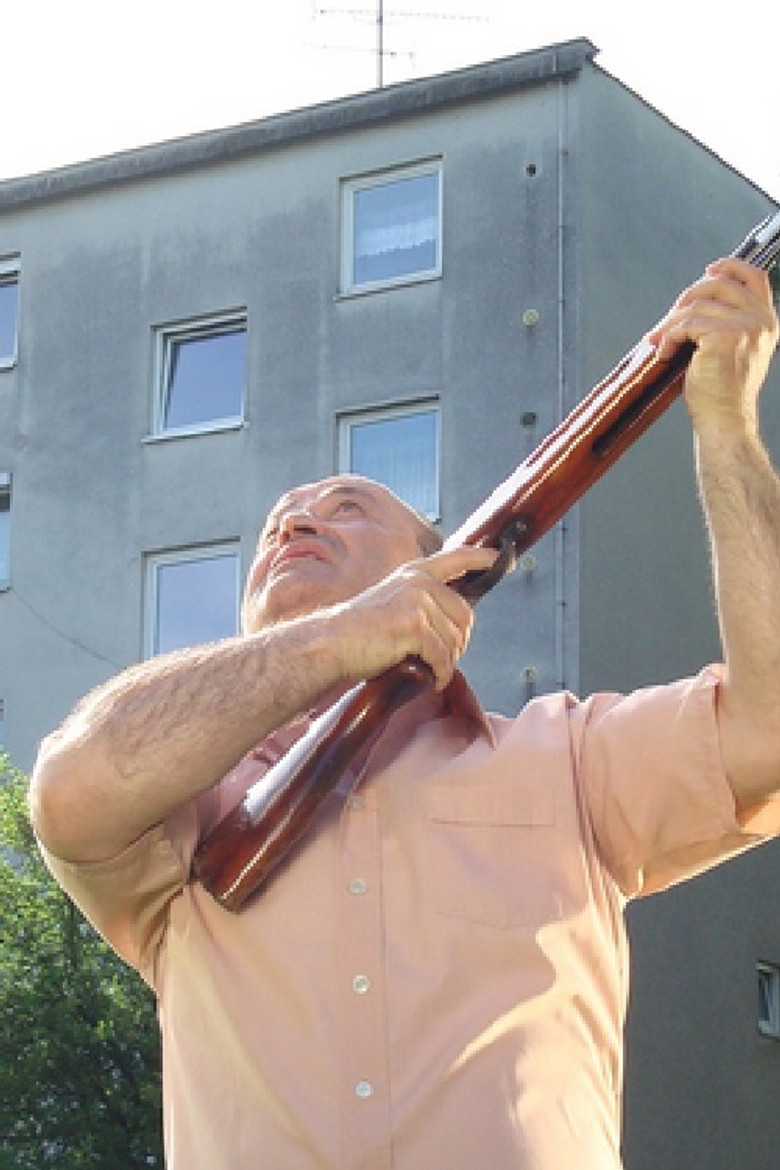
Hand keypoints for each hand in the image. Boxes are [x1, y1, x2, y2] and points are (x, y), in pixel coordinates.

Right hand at [325, 545, 499, 689]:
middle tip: (440, 657)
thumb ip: (424, 601)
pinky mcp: (414, 625)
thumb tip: (459, 618)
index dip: (484, 558)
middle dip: (459, 641)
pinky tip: (433, 680)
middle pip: (466, 614)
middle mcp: (419, 581)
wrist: (331, 643)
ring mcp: (417, 601)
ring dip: (447, 660)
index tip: (504, 560)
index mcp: (415, 572)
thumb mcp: (395, 602)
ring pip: (456, 639)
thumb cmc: (361, 630)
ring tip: (429, 667)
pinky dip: (441, 673)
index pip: (459, 557)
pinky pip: (443, 656)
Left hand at [648, 258, 778, 437]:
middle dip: (687, 297)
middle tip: (669, 320)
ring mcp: (745, 327)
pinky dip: (669, 336)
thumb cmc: (723, 390)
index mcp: (766, 321)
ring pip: (696, 306)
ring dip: (670, 323)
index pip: (755, 277)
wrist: (725, 419)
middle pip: (719, 285)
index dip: (729, 267)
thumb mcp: (735, 348)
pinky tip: (664, 352)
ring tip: (660, 341)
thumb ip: (728, 321)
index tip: (707, 270)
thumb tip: (696, 300)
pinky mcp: (724, 337)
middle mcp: (761, 321)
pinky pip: (686, 325)